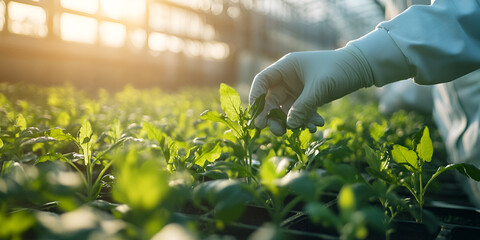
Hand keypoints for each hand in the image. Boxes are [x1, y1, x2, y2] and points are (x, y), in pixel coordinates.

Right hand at [249, 45, 373, 135]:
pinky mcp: (307, 97)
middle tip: (279, 132)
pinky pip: (300, 112)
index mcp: (286, 67)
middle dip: (274, 117)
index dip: (256, 98)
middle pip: (271, 100)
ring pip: (286, 110)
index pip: (262, 82)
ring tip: (309, 129)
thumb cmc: (338, 70)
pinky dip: (306, 120)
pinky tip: (318, 124)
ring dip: (294, 121)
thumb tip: (289, 125)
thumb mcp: (319, 88)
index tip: (256, 117)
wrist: (361, 68)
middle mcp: (287, 77)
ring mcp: (297, 88)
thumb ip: (303, 106)